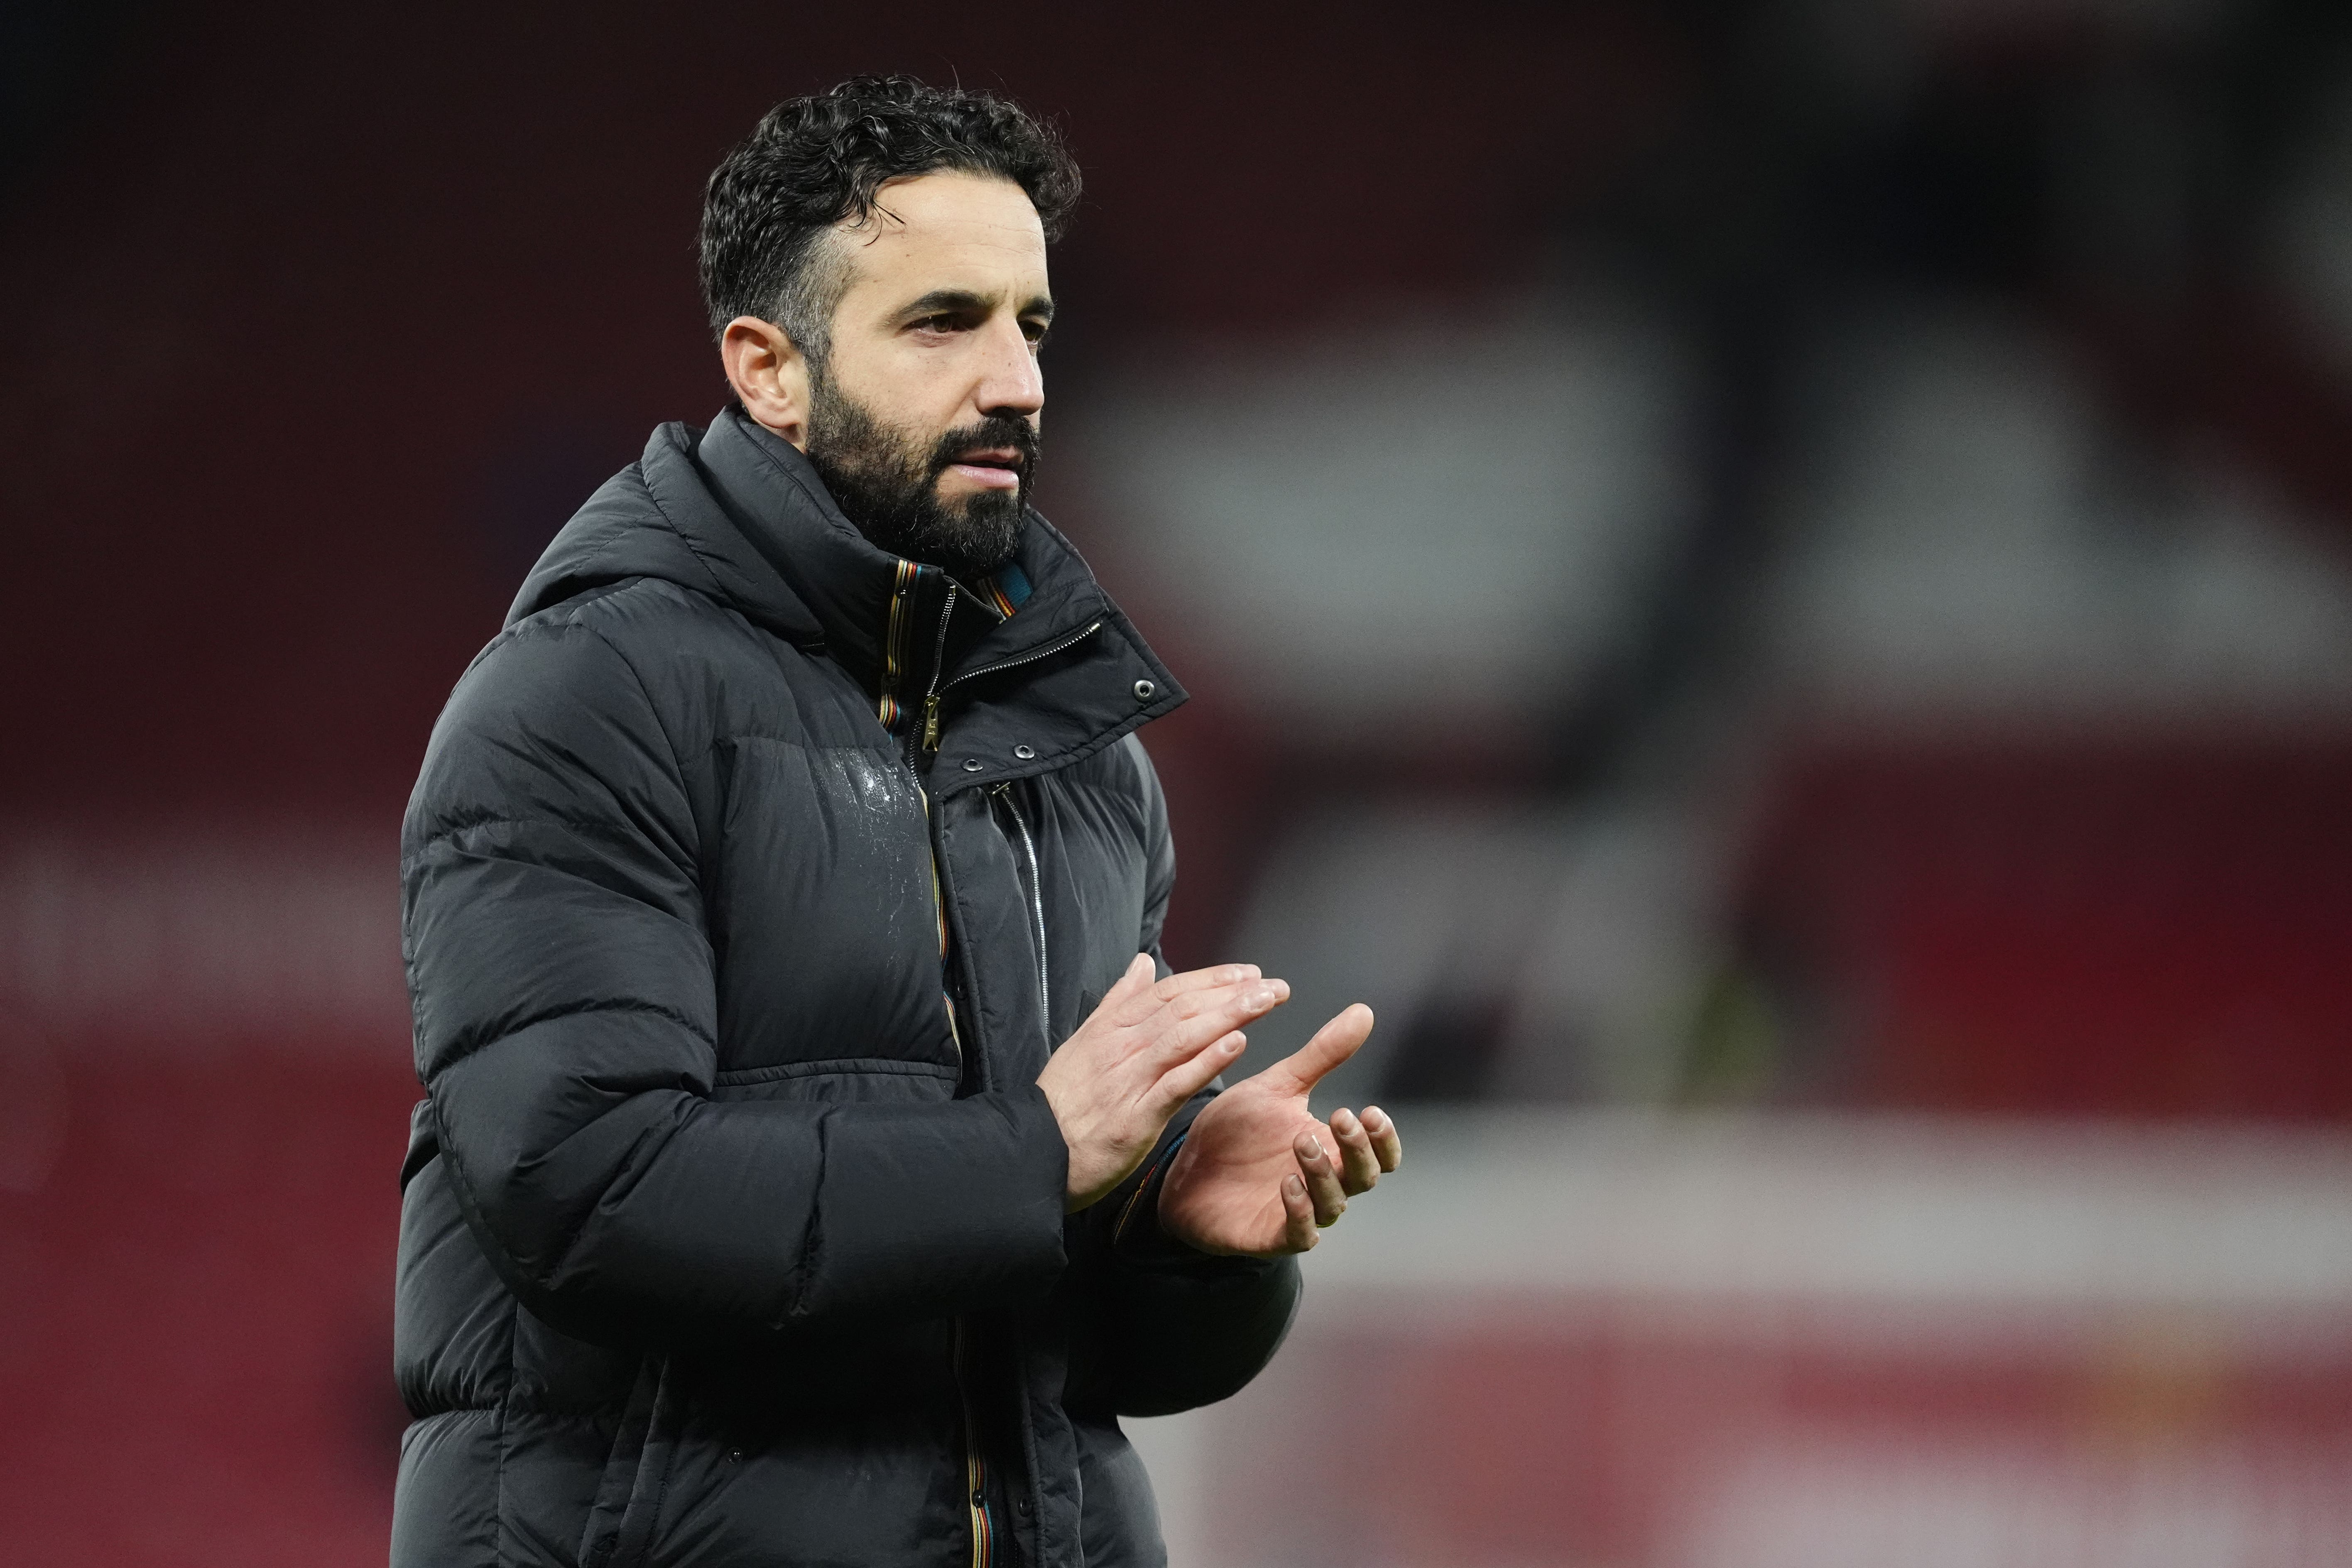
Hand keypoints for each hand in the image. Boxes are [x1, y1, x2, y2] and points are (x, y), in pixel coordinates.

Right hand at [1037, 954, 1292, 1211]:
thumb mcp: (1084, 1041)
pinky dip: (1207, 1061)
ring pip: (1184, 1037)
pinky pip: (1176, 1082)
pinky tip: (1237, 1045)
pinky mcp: (1136, 1115)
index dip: (1211, 979)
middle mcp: (1123, 1046)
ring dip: (1228, 1017)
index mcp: (1112, 1027)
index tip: (1248, 973)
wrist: (1034, 1152)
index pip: (1169, 992)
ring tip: (1265, 1003)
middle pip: (1184, 1009)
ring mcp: (1130, 1079)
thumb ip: (1117, 1002)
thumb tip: (1142, 964)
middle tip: (1273, 986)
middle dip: (1232, 994)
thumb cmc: (1063, 1101)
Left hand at [1157, 1002, 1400, 1255]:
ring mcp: (1300, 1212)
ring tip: (1303, 1142)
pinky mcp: (1271, 1235)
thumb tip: (1362, 1011)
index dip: (1382, 1138)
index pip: (1379, 1153)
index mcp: (1332, 1148)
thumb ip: (1321, 1055)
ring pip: (1334, 1203)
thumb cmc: (1236, 1130)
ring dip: (1324, 1173)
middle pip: (1364, 1177)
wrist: (1182, 1168)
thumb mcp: (1278, 1086)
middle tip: (1340, 1117)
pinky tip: (1288, 1183)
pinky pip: (1299, 1232)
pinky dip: (1300, 1210)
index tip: (1369, 1111)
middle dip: (1358, 1149)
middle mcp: (1324, 1184)